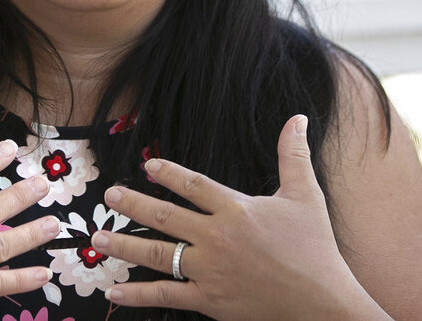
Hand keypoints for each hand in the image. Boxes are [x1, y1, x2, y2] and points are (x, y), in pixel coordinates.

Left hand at [90, 115, 387, 319]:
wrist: (323, 304)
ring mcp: (210, 270)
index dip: (168, 173)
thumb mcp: (306, 196)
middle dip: (132, 204)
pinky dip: (137, 294)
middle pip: (164, 216)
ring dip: (123, 245)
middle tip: (110, 195)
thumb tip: (297, 118)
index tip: (147, 165)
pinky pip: (165, 295)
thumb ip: (294, 156)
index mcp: (237, 209)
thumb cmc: (316, 249)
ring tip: (98, 238)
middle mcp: (217, 237)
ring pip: (157, 254)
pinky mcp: (209, 300)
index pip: (193, 185)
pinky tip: (113, 291)